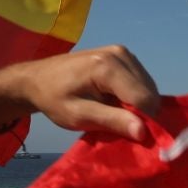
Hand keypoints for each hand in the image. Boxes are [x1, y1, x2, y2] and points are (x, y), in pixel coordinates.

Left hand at [0, 45, 160, 141]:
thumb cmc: (54, 99)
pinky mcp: (124, 55)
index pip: (144, 99)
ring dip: (138, 105)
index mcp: (108, 67)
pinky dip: (134, 96)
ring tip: (113, 111)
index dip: (143, 121)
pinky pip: (142, 81)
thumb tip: (144, 131)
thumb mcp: (79, 115)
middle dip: (140, 113)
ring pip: (148, 87)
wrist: (37, 78)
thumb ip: (113, 121)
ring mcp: (123, 52)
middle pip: (149, 92)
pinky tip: (115, 101)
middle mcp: (120, 54)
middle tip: (117, 123)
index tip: (129, 135)